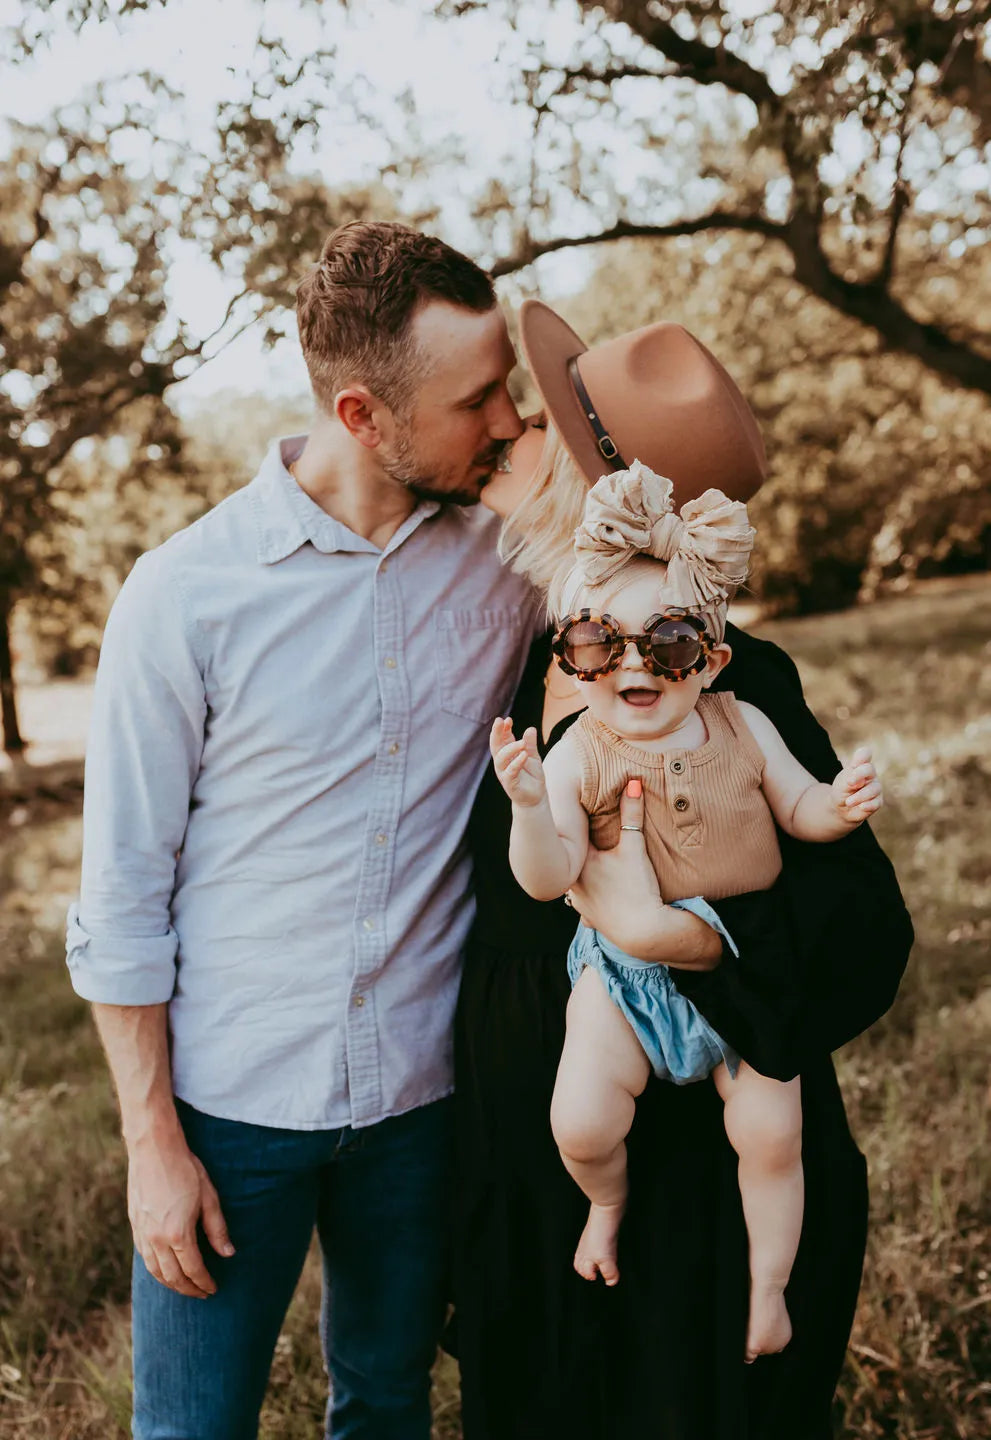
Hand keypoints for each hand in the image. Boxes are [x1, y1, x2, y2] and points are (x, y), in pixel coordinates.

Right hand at [127, 1132, 233, 1297]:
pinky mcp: (134, 1226)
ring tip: (185, 1287)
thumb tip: (228, 1254)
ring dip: (171, 1284)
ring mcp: (142, 1234)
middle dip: (188, 1289)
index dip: (204, 1282)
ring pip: (155, 1272)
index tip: (213, 1289)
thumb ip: (217, 1229)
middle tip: (201, 1293)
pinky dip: (156, 1271)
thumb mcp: (209, 1198)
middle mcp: (157, 1239)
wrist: (153, 1149)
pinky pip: (145, 1258)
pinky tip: (165, 1270)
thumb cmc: (186, 1170)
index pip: (193, 1270)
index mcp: (178, 1234)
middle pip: (172, 1277)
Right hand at [490, 717, 545, 807]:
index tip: (507, 719)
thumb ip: (531, 744)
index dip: (503, 729)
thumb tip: (530, 728)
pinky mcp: (509, 783)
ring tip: (522, 743)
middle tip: (500, 721)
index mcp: (507, 754)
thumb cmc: (532, 776)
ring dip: (510, 748)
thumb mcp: (534, 757)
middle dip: (497, 733)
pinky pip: (510, 772)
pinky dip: (516, 763)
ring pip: (501, 758)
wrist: (535, 797)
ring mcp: (504, 773)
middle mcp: (502, 762)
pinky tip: (524, 755)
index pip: (502, 739)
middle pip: (495, 746)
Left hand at [569, 780, 721, 968]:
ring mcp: (579, 904)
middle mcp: (572, 884)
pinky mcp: (590, 918)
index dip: (578, 825)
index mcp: (578, 863)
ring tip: (591, 861)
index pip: (573, 837)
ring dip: (583, 872)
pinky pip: (584, 901)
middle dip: (579, 848)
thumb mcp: (634, 848)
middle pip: (573, 859)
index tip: (580, 811)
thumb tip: (633, 783)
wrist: (644, 932)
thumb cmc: (637, 889)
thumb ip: (632, 814)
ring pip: (576, 881)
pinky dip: (590, 892)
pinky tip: (597, 889)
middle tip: (583, 833)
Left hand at [832, 745, 882, 825]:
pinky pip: (876, 803)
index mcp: (860, 766)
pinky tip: (861, 807)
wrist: (841, 808)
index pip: (865, 754)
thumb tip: (861, 780)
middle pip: (869, 769)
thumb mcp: (841, 782)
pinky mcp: (878, 802)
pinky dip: (867, 805)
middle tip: (849, 783)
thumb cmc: (842, 791)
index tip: (853, 765)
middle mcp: (870, 775)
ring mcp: (876, 788)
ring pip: (873, 789)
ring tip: (848, 802)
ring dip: (858, 796)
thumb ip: (850, 777)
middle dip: (858, 775)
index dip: (861, 757)